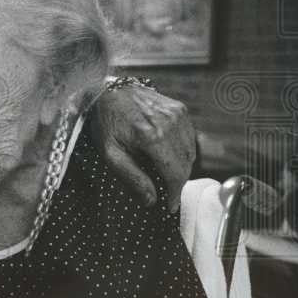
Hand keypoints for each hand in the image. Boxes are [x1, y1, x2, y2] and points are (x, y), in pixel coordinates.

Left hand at [90, 82, 195, 211]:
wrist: (109, 91)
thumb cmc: (107, 122)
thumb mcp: (111, 153)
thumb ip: (132, 177)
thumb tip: (151, 200)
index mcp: (152, 136)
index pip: (175, 173)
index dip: (175, 193)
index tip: (171, 206)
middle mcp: (170, 123)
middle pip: (185, 164)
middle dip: (177, 182)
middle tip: (167, 192)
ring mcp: (177, 114)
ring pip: (190, 152)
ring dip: (181, 166)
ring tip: (165, 173)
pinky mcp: (180, 109)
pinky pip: (189, 138)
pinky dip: (182, 150)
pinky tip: (168, 154)